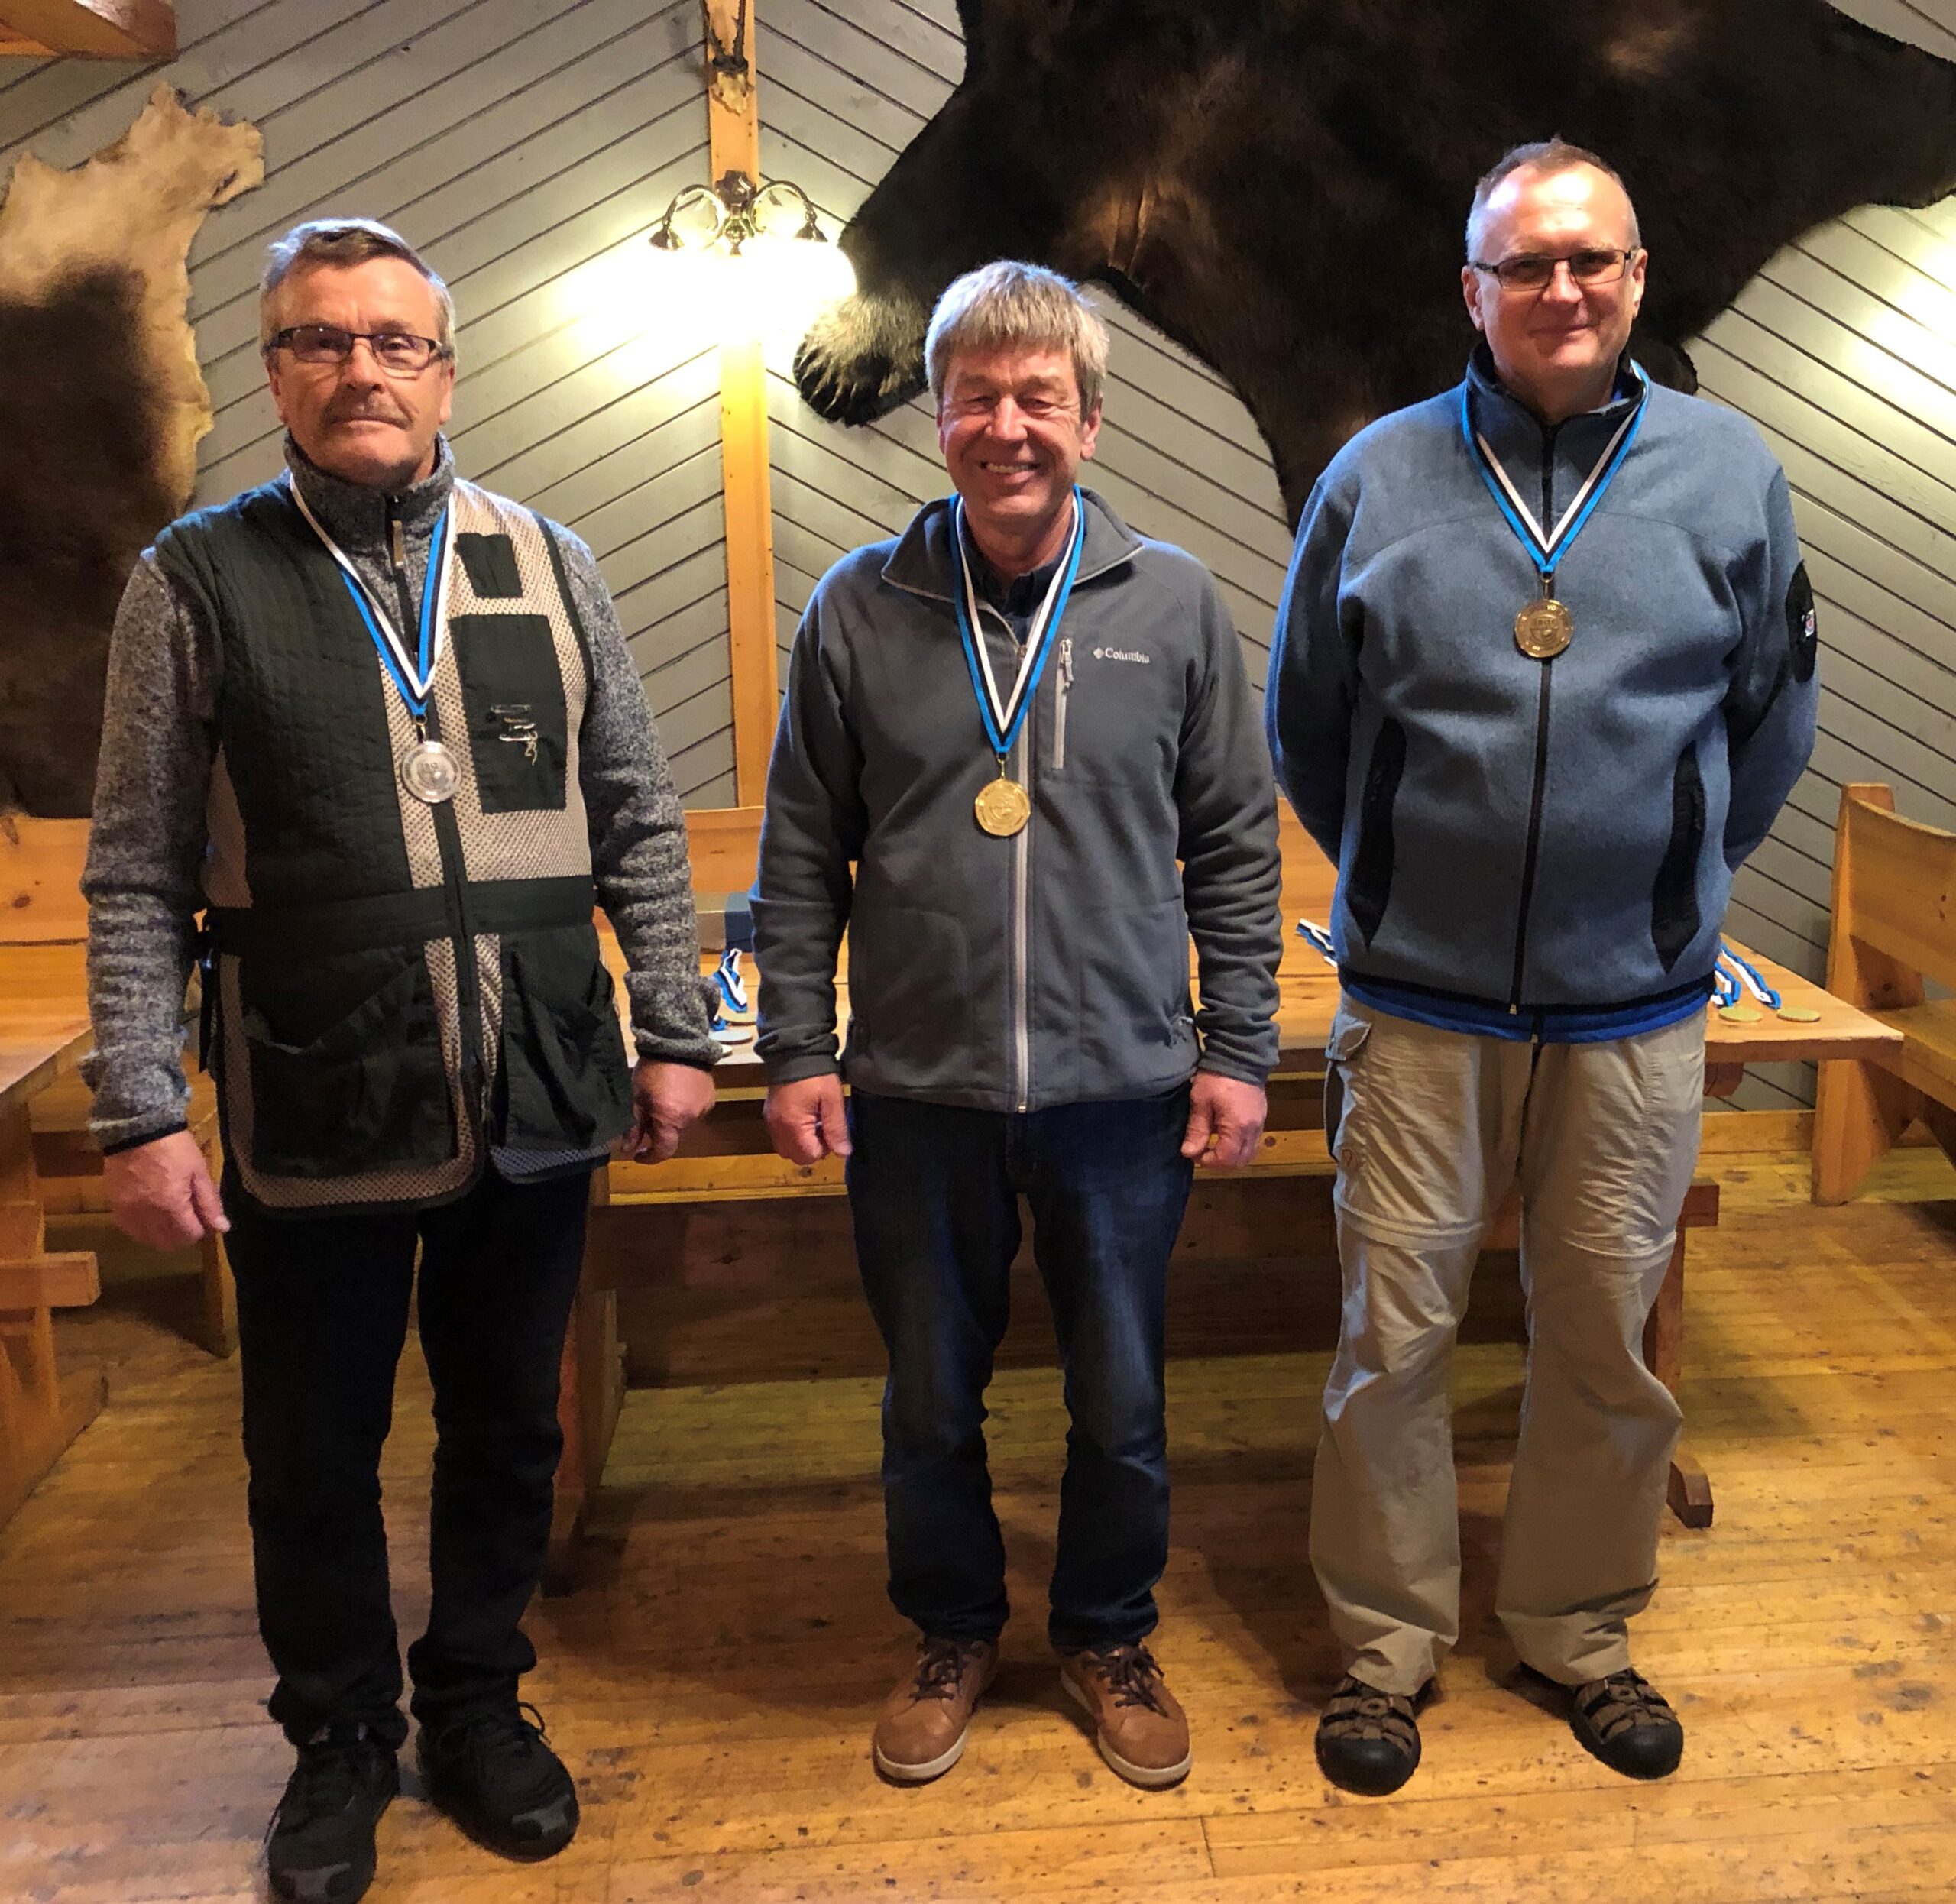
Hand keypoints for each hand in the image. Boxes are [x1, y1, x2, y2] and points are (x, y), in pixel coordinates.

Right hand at [103, 1129, 229, 1250]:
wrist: (137, 1129)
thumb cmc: (174, 1148)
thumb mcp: (199, 1172)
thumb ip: (210, 1203)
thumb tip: (222, 1228)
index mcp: (171, 1207)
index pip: (189, 1236)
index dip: (200, 1229)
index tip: (202, 1217)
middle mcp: (147, 1216)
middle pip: (167, 1243)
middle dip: (182, 1235)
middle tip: (188, 1218)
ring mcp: (127, 1212)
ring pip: (147, 1240)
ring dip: (161, 1235)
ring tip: (170, 1217)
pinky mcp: (114, 1206)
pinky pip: (129, 1229)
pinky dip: (142, 1228)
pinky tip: (150, 1215)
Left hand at [623, 1059, 715, 1161]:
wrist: (677, 1041)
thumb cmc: (652, 1069)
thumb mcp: (637, 1098)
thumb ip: (634, 1126)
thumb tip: (628, 1149)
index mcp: (671, 1120)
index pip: (664, 1151)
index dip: (650, 1157)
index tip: (638, 1154)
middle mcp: (690, 1118)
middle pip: (674, 1135)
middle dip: (660, 1132)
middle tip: (647, 1119)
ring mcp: (703, 1107)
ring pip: (685, 1123)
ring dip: (673, 1119)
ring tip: (662, 1102)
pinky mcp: (710, 1096)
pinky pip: (695, 1110)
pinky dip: (684, 1107)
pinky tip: (676, 1093)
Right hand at [763, 1074, 851, 1165]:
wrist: (794, 1051)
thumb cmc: (816, 1075)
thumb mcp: (833, 1101)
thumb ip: (837, 1129)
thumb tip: (843, 1153)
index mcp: (793, 1126)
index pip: (809, 1156)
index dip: (825, 1149)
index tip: (832, 1130)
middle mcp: (777, 1128)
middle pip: (795, 1156)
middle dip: (812, 1149)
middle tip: (824, 1128)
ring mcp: (771, 1121)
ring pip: (786, 1148)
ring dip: (802, 1142)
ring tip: (815, 1122)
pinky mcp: (769, 1113)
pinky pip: (780, 1135)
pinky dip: (793, 1134)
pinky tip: (804, 1116)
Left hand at [1181, 1072, 1266, 1168]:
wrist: (1240, 1054)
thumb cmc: (1216, 1077)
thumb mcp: (1201, 1101)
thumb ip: (1197, 1129)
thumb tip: (1189, 1153)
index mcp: (1238, 1127)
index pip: (1227, 1159)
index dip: (1209, 1161)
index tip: (1194, 1153)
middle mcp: (1253, 1129)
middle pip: (1241, 1160)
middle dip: (1221, 1162)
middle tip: (1203, 1153)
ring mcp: (1260, 1122)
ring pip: (1249, 1152)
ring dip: (1231, 1155)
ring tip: (1213, 1145)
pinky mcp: (1261, 1116)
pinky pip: (1253, 1140)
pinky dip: (1239, 1145)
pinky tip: (1225, 1134)